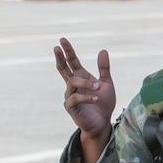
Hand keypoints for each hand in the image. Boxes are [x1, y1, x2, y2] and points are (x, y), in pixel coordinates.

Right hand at [54, 38, 114, 162]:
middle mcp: (72, 85)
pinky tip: (96, 98)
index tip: (62, 40)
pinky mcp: (71, 107)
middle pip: (62, 69)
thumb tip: (103, 50)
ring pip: (72, 83)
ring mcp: (70, 96)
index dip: (67, 51)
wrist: (102, 123)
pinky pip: (75, 99)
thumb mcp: (106, 83)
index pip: (72, 61)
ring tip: (98, 87)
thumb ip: (103, 68)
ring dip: (86, 84)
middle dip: (60, 58)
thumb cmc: (103, 104)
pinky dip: (86, 97)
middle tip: (57, 47)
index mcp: (80, 77)